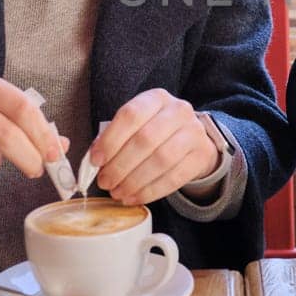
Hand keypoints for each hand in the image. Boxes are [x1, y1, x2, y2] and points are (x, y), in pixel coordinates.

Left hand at [91, 89, 218, 204]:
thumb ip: (114, 138)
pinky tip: (134, 197)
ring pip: (160, 160)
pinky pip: (174, 178)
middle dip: (120, 165)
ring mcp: (193, 133)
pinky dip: (150, 191)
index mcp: (156, 98)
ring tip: (117, 192)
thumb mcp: (136, 125)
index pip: (131, 115)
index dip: (110, 140)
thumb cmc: (155, 131)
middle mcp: (178, 111)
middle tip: (105, 182)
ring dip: (134, 181)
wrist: (192, 139)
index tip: (96, 160)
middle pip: (145, 140)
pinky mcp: (201, 156)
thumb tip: (94, 160)